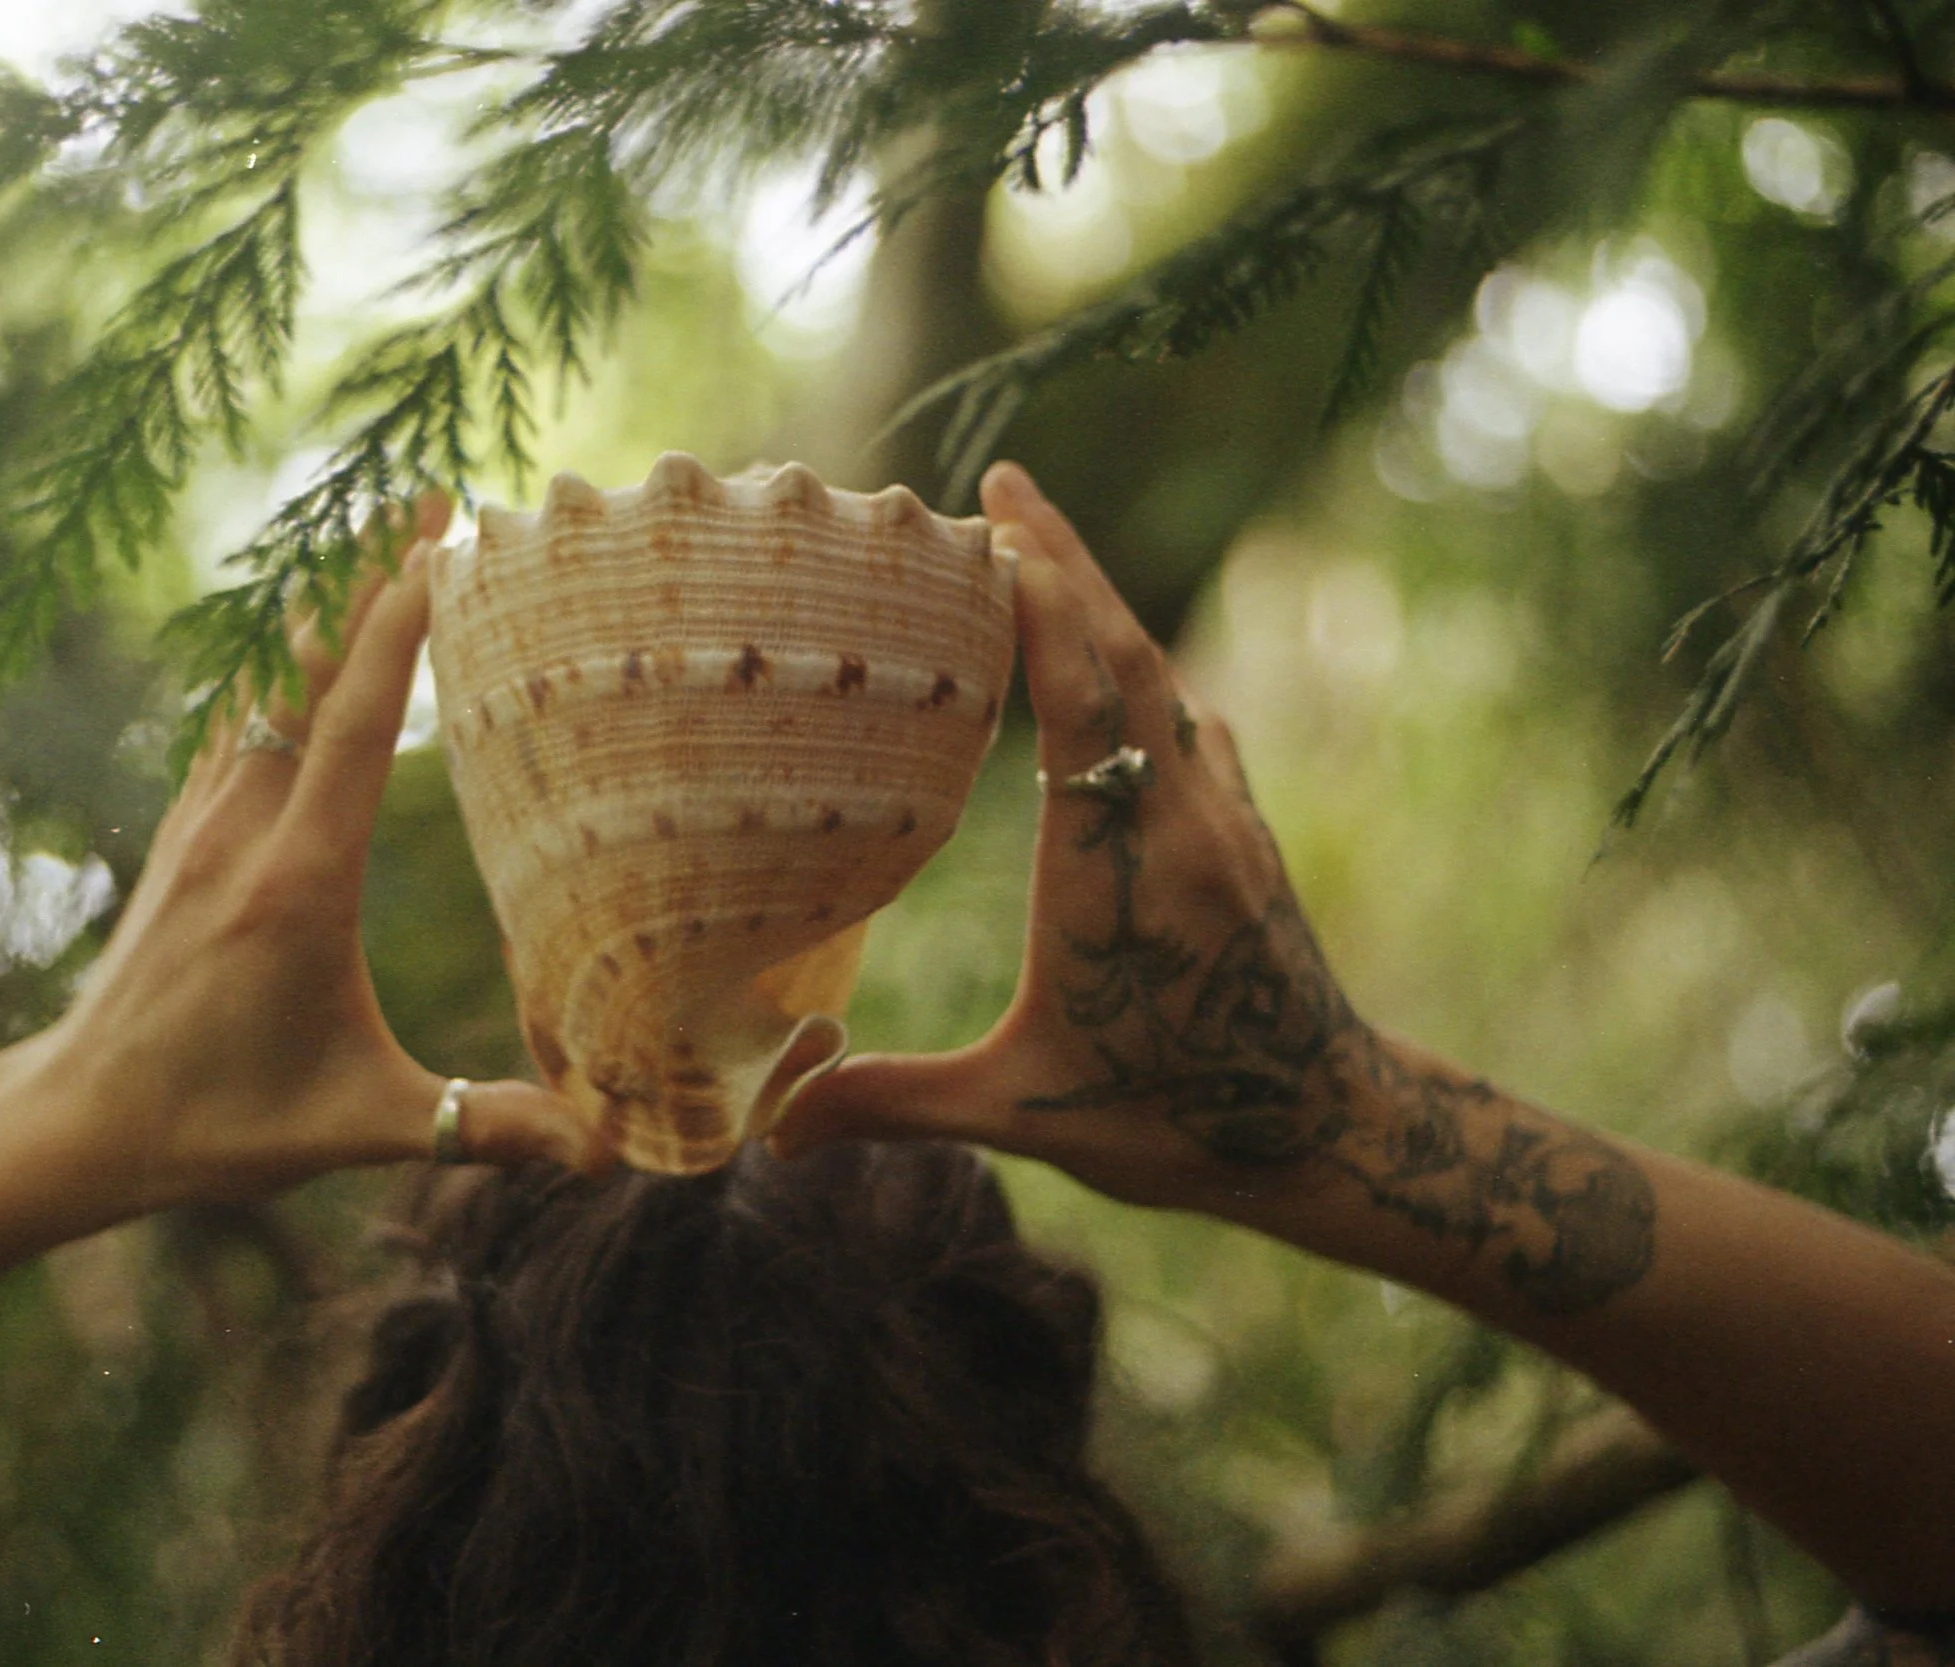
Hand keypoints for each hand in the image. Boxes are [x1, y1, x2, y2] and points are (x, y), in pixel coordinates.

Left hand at [38, 499, 607, 1212]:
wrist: (77, 1119)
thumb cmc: (217, 1123)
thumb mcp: (357, 1129)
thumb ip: (478, 1128)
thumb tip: (600, 1152)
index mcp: (297, 880)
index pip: (359, 721)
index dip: (401, 624)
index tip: (442, 541)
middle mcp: (244, 826)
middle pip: (310, 667)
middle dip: (368, 574)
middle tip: (424, 491)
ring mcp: (205, 821)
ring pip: (265, 680)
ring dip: (323, 604)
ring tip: (377, 536)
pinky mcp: (186, 832)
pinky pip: (238, 716)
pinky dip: (281, 659)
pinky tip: (301, 639)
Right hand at [771, 463, 1368, 1208]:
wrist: (1333, 1133)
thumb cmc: (1174, 1124)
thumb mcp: (1022, 1114)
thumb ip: (894, 1104)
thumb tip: (769, 1131)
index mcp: (1115, 869)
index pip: (1083, 703)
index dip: (1044, 609)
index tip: (997, 525)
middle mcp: (1178, 822)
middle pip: (1127, 654)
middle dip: (1064, 560)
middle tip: (1003, 481)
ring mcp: (1222, 820)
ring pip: (1165, 678)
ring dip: (1105, 604)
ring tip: (1043, 545)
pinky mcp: (1245, 836)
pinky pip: (1191, 723)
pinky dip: (1146, 672)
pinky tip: (1126, 670)